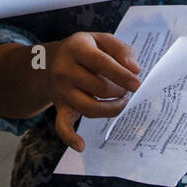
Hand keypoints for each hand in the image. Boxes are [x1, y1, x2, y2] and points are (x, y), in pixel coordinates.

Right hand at [44, 32, 141, 151]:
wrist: (48, 62)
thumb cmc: (84, 50)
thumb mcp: (100, 40)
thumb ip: (121, 50)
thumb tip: (135, 70)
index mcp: (76, 48)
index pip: (101, 63)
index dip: (122, 75)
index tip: (137, 84)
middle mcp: (64, 70)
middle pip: (99, 88)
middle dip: (119, 91)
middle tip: (126, 89)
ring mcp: (61, 90)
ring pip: (89, 108)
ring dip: (111, 109)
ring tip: (121, 102)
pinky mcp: (60, 107)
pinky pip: (62, 125)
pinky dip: (70, 137)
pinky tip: (81, 146)